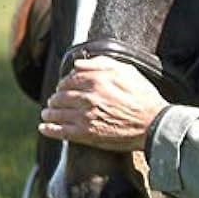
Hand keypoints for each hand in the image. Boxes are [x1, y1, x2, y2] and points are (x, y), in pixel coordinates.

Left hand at [38, 56, 168, 150]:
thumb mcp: (128, 72)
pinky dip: (49, 129)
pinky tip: (44, 127)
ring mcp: (85, 116)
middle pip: (61, 95)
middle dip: (57, 97)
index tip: (65, 86)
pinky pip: (59, 131)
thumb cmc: (144, 97)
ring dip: (50, 111)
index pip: (70, 78)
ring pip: (57, 112)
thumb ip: (102, 64)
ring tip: (47, 113)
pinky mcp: (86, 134)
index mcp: (97, 79)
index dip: (66, 82)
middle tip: (56, 100)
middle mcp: (88, 97)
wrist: (154, 124)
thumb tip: (78, 63)